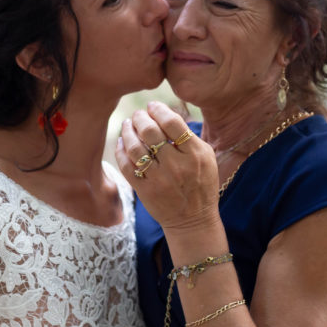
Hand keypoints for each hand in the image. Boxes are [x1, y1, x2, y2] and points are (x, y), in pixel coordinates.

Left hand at [115, 101, 219, 232]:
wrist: (193, 220)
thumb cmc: (201, 184)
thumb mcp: (206, 158)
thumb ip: (189, 136)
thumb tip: (166, 113)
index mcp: (195, 154)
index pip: (172, 123)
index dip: (158, 110)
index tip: (152, 106)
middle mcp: (177, 166)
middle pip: (150, 132)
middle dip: (140, 117)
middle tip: (137, 114)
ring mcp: (159, 179)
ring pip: (135, 147)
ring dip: (127, 131)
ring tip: (127, 124)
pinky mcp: (145, 191)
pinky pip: (126, 166)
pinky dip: (120, 150)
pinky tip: (122, 142)